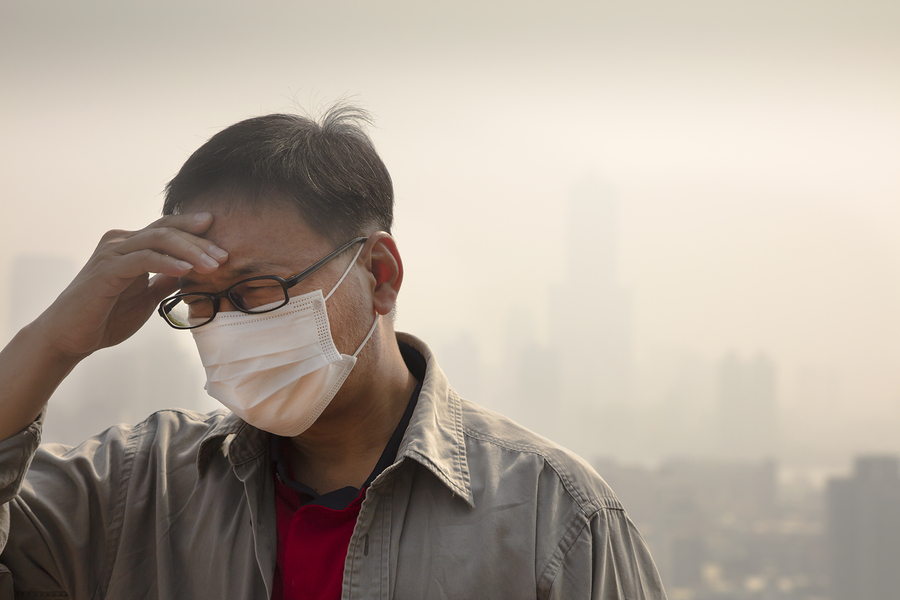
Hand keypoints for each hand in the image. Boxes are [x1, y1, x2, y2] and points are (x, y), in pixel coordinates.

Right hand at [31, 212, 227, 359]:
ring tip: (213, 265)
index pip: (168, 229)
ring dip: (189, 251)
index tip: (221, 237)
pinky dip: (166, 262)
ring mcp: (111, 254)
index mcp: (130, 246)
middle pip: (167, 230)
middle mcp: (120, 242)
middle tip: (224, 255)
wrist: (72, 337)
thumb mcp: (146, 297)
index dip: (195, 230)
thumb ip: (165, 281)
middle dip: (199, 242)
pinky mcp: (106, 270)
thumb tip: (190, 272)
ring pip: (158, 240)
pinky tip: (185, 270)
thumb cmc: (106, 316)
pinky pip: (142, 259)